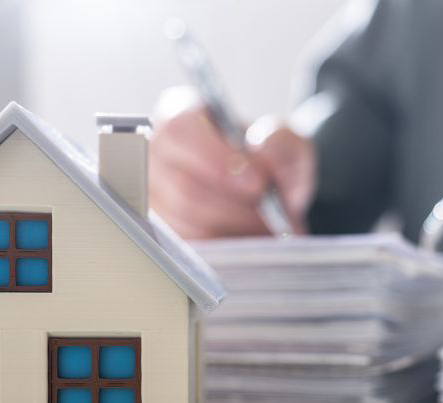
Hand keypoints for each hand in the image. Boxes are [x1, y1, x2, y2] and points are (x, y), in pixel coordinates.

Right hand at [148, 89, 315, 238]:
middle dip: (236, 205)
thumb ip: (281, 142)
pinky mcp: (163, 232)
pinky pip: (193, 245)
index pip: (179, 131)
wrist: (271, 194)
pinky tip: (247, 234)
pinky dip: (227, 243)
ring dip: (235, 227)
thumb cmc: (268, 160)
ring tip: (266, 223)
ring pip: (190, 222)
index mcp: (180, 117)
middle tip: (270, 211)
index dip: (216, 158)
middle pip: (185, 187)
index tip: (256, 182)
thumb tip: (261, 151)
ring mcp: (155, 197)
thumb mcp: (287, 143)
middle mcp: (157, 155)